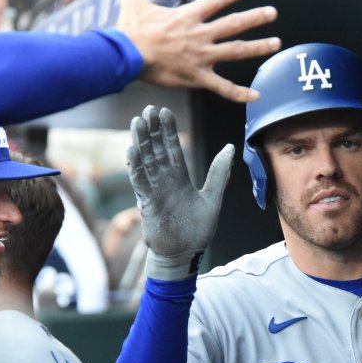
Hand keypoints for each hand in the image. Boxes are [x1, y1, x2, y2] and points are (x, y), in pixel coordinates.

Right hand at [115, 0, 279, 102]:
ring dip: (258, 47)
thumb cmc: (130, 31)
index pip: (215, 1)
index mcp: (187, 17)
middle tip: (272, 13)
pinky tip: (256, 95)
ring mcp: (201, 57)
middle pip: (234, 24)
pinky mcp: (198, 77)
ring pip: (236, 51)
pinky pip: (223, 87)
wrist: (127, 56)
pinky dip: (240, 93)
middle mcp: (199, 35)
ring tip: (276, 44)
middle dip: (256, 18)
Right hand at [128, 105, 231, 279]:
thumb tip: (229, 147)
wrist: (185, 254)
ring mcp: (155, 191)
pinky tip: (132, 149)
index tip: (163, 112)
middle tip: (148, 108)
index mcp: (180, 178)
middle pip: (157, 150)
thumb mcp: (213, 198)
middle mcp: (165, 181)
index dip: (168, 131)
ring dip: (141, 142)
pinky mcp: (148, 203)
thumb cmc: (197, 230)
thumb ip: (219, 173)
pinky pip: (140, 181)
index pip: (173, 149)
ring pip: (146, 161)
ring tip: (138, 121)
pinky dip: (136, 166)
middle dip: (153, 130)